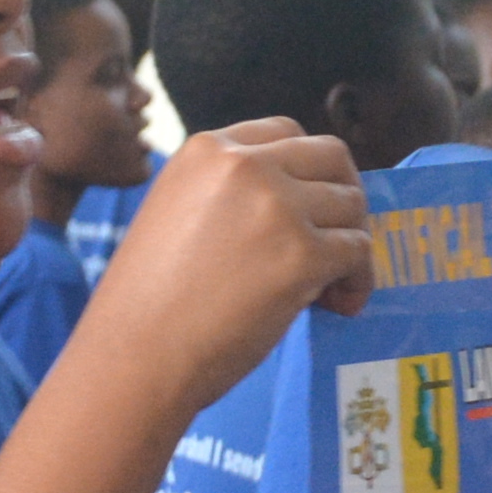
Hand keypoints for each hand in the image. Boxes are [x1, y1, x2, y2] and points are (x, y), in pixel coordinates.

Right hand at [72, 118, 375, 411]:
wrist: (133, 359)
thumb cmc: (145, 306)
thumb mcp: (174, 215)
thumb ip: (227, 195)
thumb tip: (295, 207)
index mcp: (206, 151)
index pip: (286, 133)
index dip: (308, 170)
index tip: (309, 207)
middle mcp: (244, 166)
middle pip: (331, 156)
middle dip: (344, 195)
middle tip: (337, 240)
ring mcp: (276, 207)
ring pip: (351, 205)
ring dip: (351, 243)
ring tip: (331, 287)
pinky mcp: (302, 254)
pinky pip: (357, 251)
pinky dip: (357, 280)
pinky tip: (339, 305)